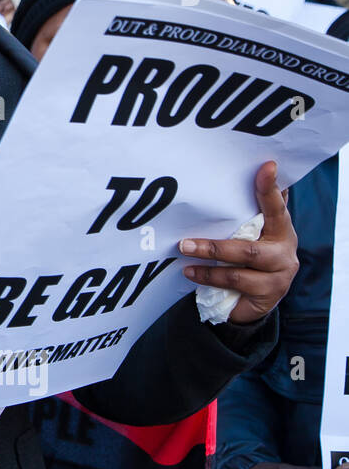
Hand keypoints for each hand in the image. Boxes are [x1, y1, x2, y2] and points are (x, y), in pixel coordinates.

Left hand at [179, 160, 297, 324]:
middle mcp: (284, 254)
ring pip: (238, 272)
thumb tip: (228, 179)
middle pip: (249, 249)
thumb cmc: (249, 259)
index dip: (270, 189)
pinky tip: (191, 274)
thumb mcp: (249, 236)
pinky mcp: (265, 299)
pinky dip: (209, 280)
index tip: (266, 167)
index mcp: (281, 232)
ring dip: (207, 267)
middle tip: (184, 244)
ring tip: (184, 261)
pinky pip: (234, 289)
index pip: (276, 208)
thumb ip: (245, 215)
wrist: (255, 301)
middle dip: (213, 247)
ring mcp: (277, 278)